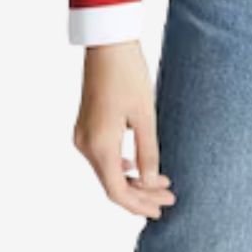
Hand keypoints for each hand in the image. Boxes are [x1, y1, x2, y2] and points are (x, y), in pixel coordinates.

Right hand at [72, 40, 177, 218]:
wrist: (108, 43)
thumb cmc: (128, 74)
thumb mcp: (145, 115)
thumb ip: (148, 152)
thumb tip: (152, 183)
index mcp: (100, 146)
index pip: (118, 192)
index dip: (140, 205)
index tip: (162, 208)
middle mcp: (86, 146)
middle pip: (112, 185)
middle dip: (141, 194)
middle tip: (169, 197)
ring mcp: (83, 136)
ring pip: (107, 172)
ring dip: (133, 181)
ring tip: (160, 184)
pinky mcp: (85, 127)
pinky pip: (102, 157)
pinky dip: (121, 167)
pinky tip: (139, 167)